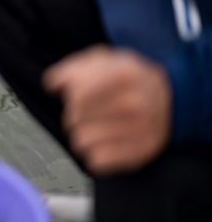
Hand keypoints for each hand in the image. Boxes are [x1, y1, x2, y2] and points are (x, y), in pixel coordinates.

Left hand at [43, 46, 171, 174]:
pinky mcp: (140, 154)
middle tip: (87, 113)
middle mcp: (134, 103)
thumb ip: (73, 67)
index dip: (70, 97)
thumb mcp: (104, 60)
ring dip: (81, 135)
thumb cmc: (130, 79)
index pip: (76, 94)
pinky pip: (96, 162)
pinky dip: (94, 154)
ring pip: (80, 142)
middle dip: (73, 116)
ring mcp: (139, 130)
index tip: (75, 97)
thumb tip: (52, 83)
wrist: (170, 99)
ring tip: (95, 127)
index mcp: (124, 75)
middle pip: (74, 119)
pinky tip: (104, 142)